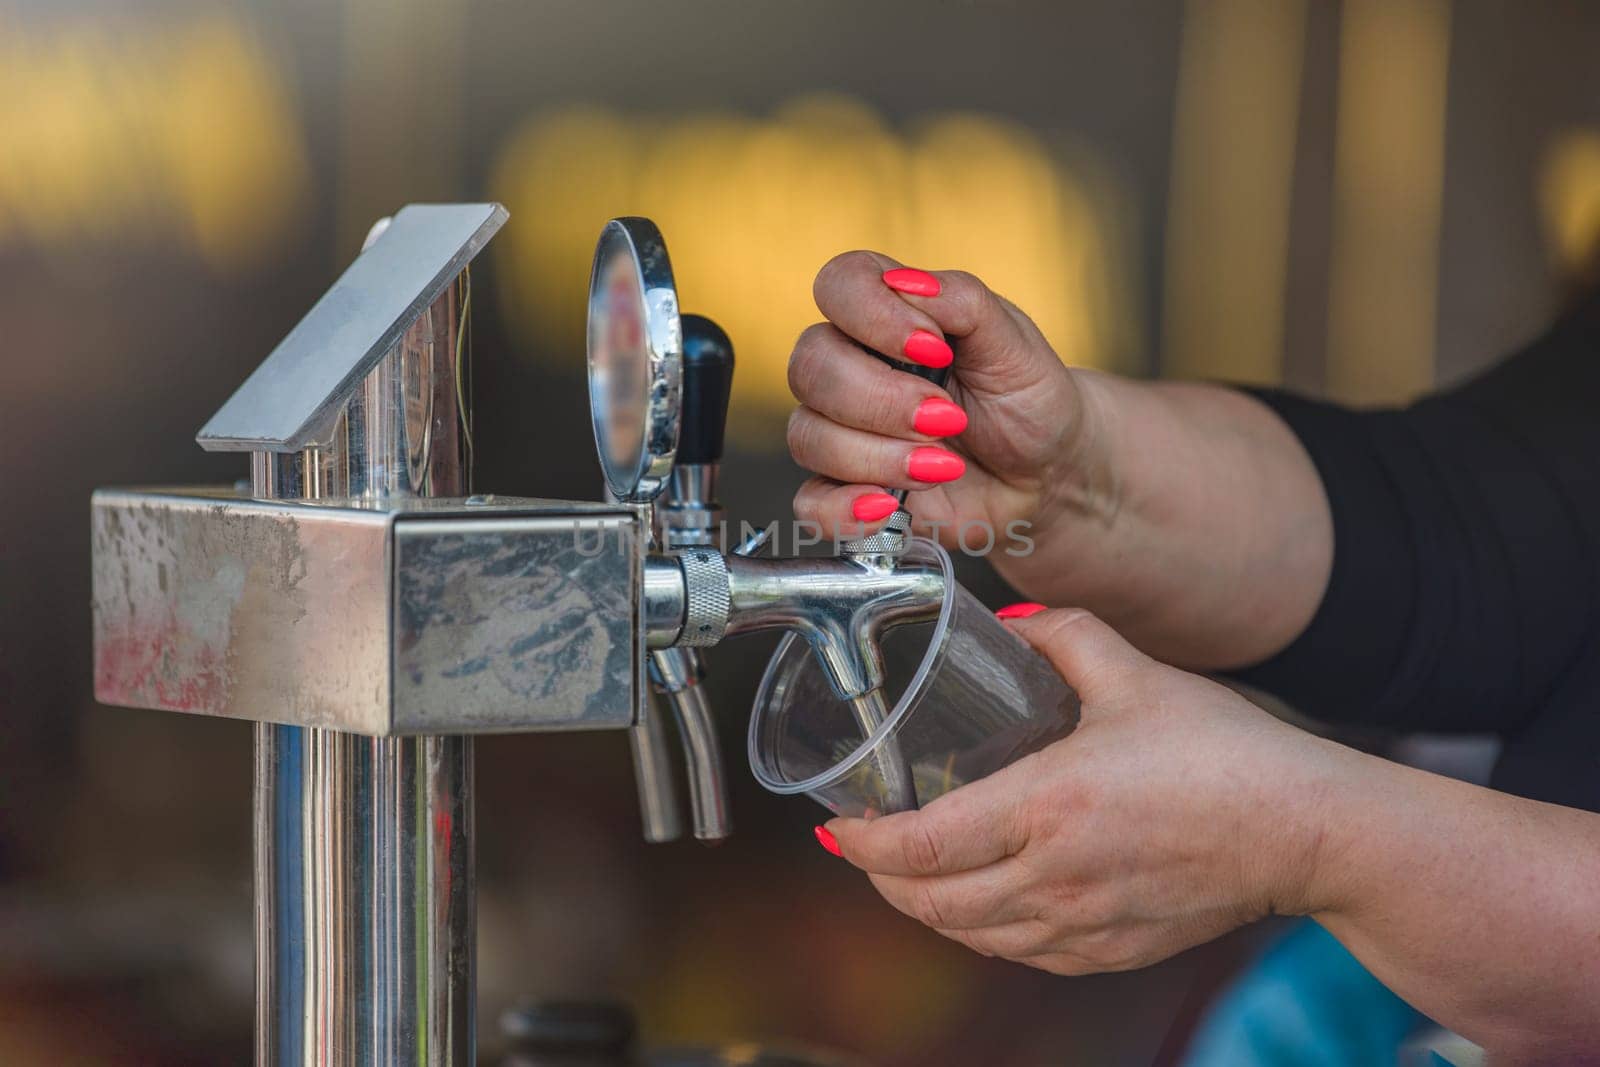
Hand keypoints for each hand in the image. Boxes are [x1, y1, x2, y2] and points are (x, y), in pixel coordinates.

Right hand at [787, 252, 1114, 594]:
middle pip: (810, 365)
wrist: (1045, 473)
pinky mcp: (845, 489)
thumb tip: (907, 283)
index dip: (871, 315)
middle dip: (881, 399)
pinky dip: (844, 509)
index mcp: (886, 313)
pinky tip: (889, 505)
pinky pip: (809, 503)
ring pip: (808, 435)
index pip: (837, 285)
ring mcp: (842, 429)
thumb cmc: (1027, 398)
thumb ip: (964, 302)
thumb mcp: (1014, 343)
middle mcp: (852, 366)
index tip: (934, 349)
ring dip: (878, 456)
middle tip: (948, 419)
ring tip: (943, 466)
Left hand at [823, 608, 1353, 974]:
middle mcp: (1053, 878)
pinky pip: (1019, 953)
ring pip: (969, 935)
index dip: (861, 843)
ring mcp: (1081, 924)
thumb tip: (1011, 623)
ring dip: (925, 906)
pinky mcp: (1110, 950)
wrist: (1304, 831)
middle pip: (928, 902)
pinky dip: (980, 930)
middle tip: (863, 844)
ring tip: (909, 871)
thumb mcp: (1135, 674)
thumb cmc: (1225, 753)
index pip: (919, 847)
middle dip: (879, 877)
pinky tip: (978, 901)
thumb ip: (1062, 635)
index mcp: (1046, 807)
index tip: (837, 823)